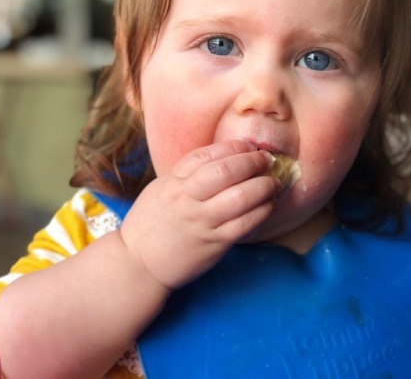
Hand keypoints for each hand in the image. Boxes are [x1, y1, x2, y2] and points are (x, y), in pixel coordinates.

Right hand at [119, 140, 279, 289]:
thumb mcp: (163, 188)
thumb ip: (188, 173)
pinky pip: (244, 224)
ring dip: (263, 186)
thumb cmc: (152, 222)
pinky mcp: (214, 244)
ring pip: (240, 198)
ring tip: (272, 182)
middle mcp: (188, 199)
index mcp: (175, 182)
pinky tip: (269, 205)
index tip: (249, 147)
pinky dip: (262, 212)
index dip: (234, 147)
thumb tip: (225, 157)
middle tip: (267, 160)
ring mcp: (202, 222)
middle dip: (253, 162)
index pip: (208, 156)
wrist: (138, 263)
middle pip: (226, 172)